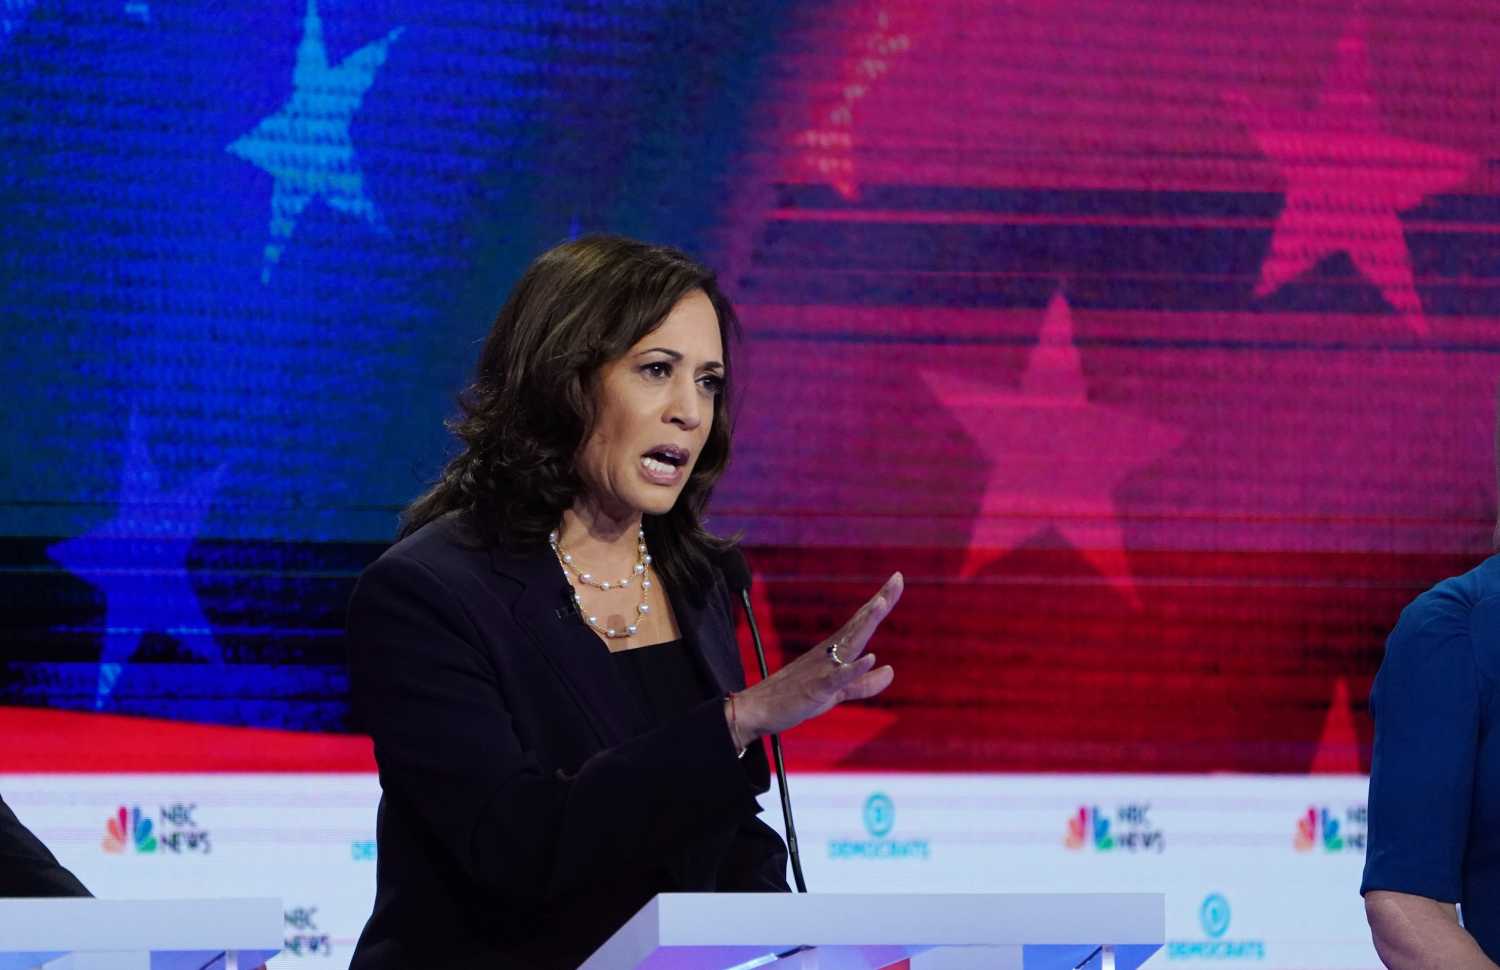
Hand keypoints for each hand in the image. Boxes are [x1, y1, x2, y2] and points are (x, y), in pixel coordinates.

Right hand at [728, 572, 902, 747]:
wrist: (757, 709)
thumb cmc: (795, 697)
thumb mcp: (837, 692)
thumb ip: (864, 684)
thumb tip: (890, 670)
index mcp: (835, 651)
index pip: (862, 622)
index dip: (881, 601)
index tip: (897, 579)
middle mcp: (830, 653)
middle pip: (860, 624)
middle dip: (880, 602)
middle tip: (897, 578)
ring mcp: (823, 668)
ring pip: (849, 644)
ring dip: (866, 624)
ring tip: (881, 605)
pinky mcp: (816, 688)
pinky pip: (838, 677)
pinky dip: (853, 668)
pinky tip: (870, 658)